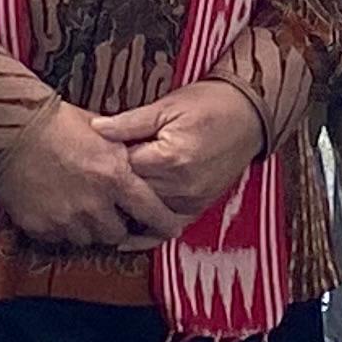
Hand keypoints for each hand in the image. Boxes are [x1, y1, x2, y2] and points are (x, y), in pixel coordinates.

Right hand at [0, 96, 186, 251]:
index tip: (170, 228)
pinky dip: (61, 228)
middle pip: (118, 234)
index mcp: (115, 177)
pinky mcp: (41, 227)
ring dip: (88, 228)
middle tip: (109, 210)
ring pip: (88, 240)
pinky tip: (56, 206)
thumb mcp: (104, 132)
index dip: (164, 224)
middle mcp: (94, 204)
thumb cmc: (60, 122)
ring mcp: (66, 219)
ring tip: (79, 205)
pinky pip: (59, 239)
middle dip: (117, 225)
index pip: (152, 212)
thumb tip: (143, 169)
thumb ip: (124, 156)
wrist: (13, 127)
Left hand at [100, 79, 265, 225]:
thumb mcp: (167, 106)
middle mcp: (181, 186)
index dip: (105, 161)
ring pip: (146, 215)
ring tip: (101, 205)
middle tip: (92, 178)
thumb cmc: (210, 104)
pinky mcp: (198, 207)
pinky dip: (147, 232)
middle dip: (112, 187)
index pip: (122, 169)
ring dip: (126, 210)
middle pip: (132, 195)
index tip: (92, 154)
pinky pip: (168, 227)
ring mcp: (191, 201)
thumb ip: (130, 122)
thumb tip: (96, 127)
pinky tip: (127, 237)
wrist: (249, 114)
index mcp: (170, 157)